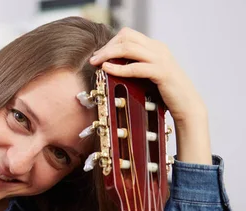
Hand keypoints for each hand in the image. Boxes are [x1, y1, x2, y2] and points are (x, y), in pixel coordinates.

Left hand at [89, 27, 211, 164]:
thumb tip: (111, 65)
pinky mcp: (161, 72)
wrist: (187, 105)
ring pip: (129, 48)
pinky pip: (135, 67)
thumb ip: (135, 66)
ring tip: (96, 63)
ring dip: (108, 54)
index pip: (128, 34)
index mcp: (155, 47)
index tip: (99, 55)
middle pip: (126, 37)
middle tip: (94, 59)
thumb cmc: (164, 93)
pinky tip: (107, 70)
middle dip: (106, 47)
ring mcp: (161, 59)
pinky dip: (119, 68)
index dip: (110, 42)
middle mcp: (158, 49)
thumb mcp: (148, 75)